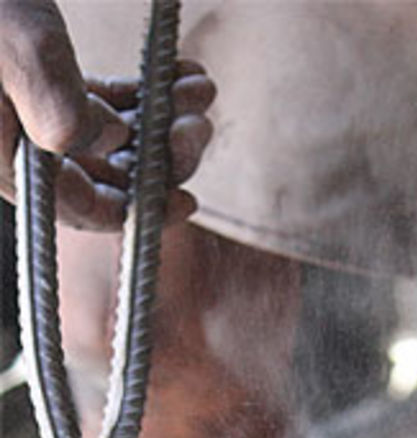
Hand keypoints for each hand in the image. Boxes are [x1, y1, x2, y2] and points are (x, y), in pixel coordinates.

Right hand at [0, 0, 215, 228]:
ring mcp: (28, 113)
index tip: (187, 200)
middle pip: (104, 175)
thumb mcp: (20, 47)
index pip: (79, 208)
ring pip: (110, 138)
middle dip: (161, 155)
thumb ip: (60, 105)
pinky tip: (179, 72)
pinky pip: (98, 101)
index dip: (137, 210)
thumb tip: (107, 143)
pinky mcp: (37, 79)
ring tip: (198, 89)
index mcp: (5, 158)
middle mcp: (17, 144)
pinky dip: (139, 92)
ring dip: (160, 119)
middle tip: (198, 124)